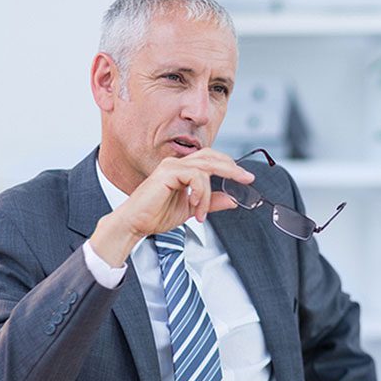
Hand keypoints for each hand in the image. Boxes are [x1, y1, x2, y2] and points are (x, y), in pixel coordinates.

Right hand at [90, 148, 253, 266]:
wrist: (134, 224)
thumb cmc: (155, 216)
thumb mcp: (191, 209)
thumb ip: (211, 202)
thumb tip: (232, 199)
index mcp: (181, 170)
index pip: (210, 160)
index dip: (229, 166)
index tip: (246, 178)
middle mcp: (176, 164)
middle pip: (211, 157)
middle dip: (231, 168)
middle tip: (246, 178)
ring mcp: (171, 166)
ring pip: (205, 168)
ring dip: (209, 193)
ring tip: (202, 212)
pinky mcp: (167, 173)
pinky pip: (195, 176)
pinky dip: (200, 193)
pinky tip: (195, 207)